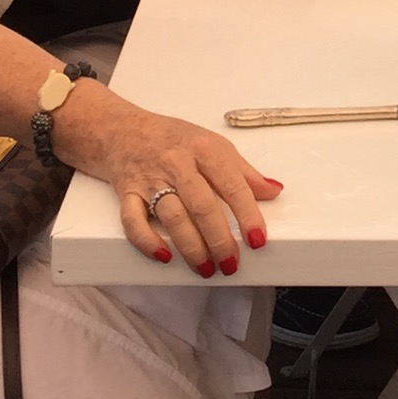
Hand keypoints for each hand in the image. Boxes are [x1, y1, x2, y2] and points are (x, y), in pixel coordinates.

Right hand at [53, 78, 280, 275]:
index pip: (232, 184)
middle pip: (202, 205)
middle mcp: (177, 164)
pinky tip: (164, 256)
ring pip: (172, 216)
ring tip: (206, 268)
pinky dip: (146, 241)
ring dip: (190, 246)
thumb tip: (274, 190)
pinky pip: (133, 221)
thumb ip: (244, 171)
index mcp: (204, 150)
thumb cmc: (174, 140)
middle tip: (231, 263)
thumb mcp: (213, 145)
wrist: (123, 130)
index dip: (247, 214)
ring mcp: (150, 180)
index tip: (258, 239)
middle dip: (219, 239)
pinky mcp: (127, 194)